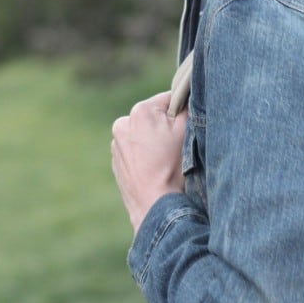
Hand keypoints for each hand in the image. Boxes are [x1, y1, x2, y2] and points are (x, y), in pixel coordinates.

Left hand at [111, 91, 186, 233]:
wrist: (155, 206)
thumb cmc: (173, 167)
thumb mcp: (187, 130)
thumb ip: (186, 106)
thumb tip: (186, 96)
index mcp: (140, 111)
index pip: (168, 99)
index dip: (182, 112)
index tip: (186, 129)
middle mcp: (122, 123)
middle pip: (153, 117)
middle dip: (166, 127)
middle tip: (176, 148)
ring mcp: (116, 144)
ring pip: (143, 134)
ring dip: (153, 141)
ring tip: (164, 161)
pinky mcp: (116, 161)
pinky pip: (134, 151)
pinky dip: (144, 155)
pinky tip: (154, 169)